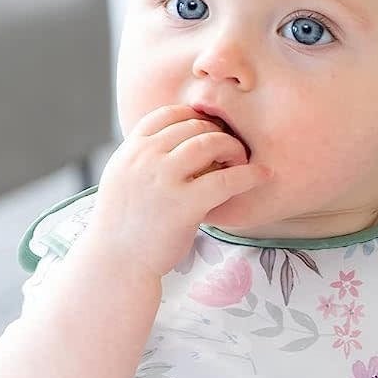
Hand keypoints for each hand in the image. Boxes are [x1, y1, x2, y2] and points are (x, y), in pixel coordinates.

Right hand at [90, 105, 266, 277]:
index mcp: (131, 150)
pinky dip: (249, 175)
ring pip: (210, 143)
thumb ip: (144, 159)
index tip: (209, 131)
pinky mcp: (184, 205)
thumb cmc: (124, 226)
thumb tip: (172, 142)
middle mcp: (145, 158)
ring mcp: (164, 180)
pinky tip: (262, 176)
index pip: (168, 114)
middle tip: (230, 150)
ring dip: (233, 148)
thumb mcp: (123, 180)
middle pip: (193, 125)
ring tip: (240, 162)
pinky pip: (226, 180)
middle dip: (217, 133)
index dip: (194, 118)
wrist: (115, 263)